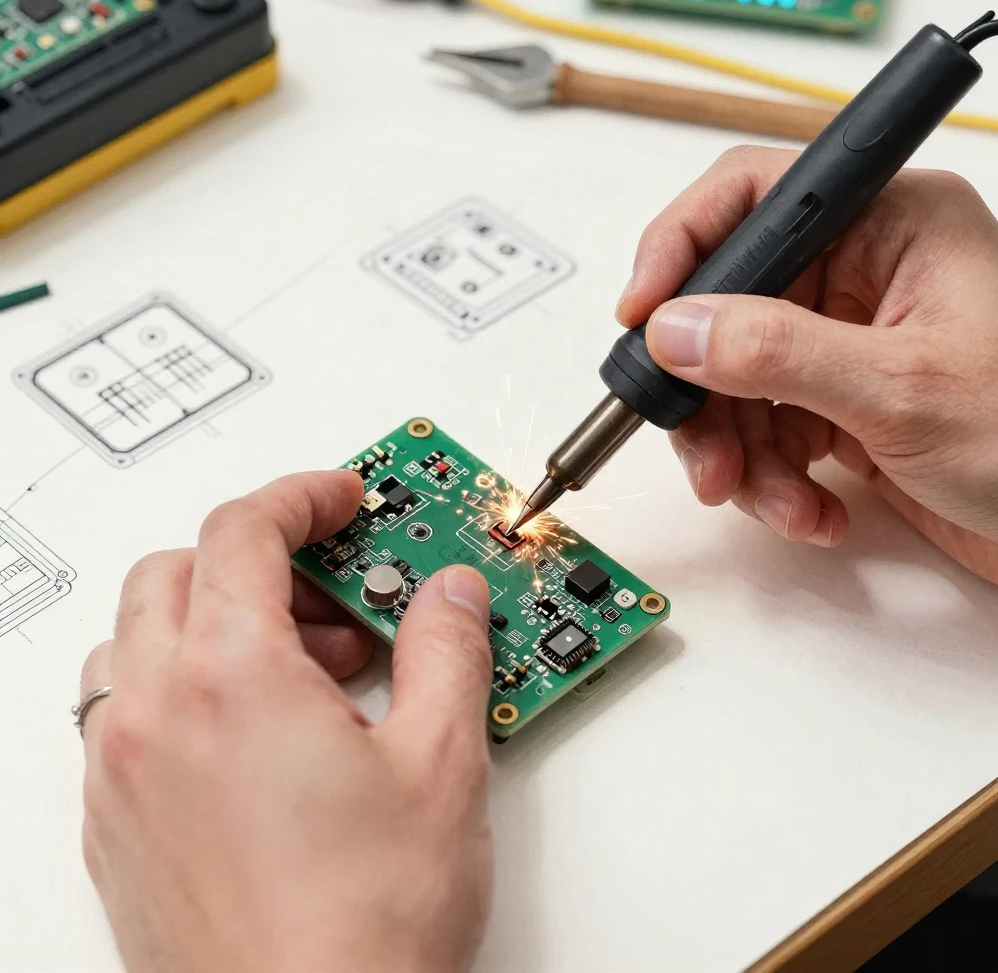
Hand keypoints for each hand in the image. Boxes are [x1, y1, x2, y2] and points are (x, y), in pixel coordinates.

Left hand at [79, 470, 493, 972]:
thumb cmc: (360, 933)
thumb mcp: (440, 765)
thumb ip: (449, 652)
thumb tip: (451, 596)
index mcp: (230, 680)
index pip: (244, 531)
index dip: (302, 497)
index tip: (342, 499)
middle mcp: (153, 719)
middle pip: (176, 571)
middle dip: (258, 558)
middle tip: (336, 591)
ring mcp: (121, 778)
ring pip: (138, 640)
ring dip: (214, 621)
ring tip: (307, 667)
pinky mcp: (116, 830)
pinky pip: (128, 713)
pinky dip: (187, 685)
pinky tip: (263, 733)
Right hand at [618, 146, 997, 590]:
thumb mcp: (903, 390)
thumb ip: (778, 351)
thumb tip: (676, 329)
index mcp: (891, 225)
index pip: (754, 197)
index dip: (682, 247)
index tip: (641, 314)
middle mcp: (861, 273)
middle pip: (727, 306)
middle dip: (707, 392)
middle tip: (705, 455)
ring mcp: (845, 342)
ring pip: (736, 380)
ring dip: (741, 453)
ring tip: (780, 504)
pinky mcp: (840, 402)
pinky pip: (765, 429)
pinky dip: (772, 479)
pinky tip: (811, 513)